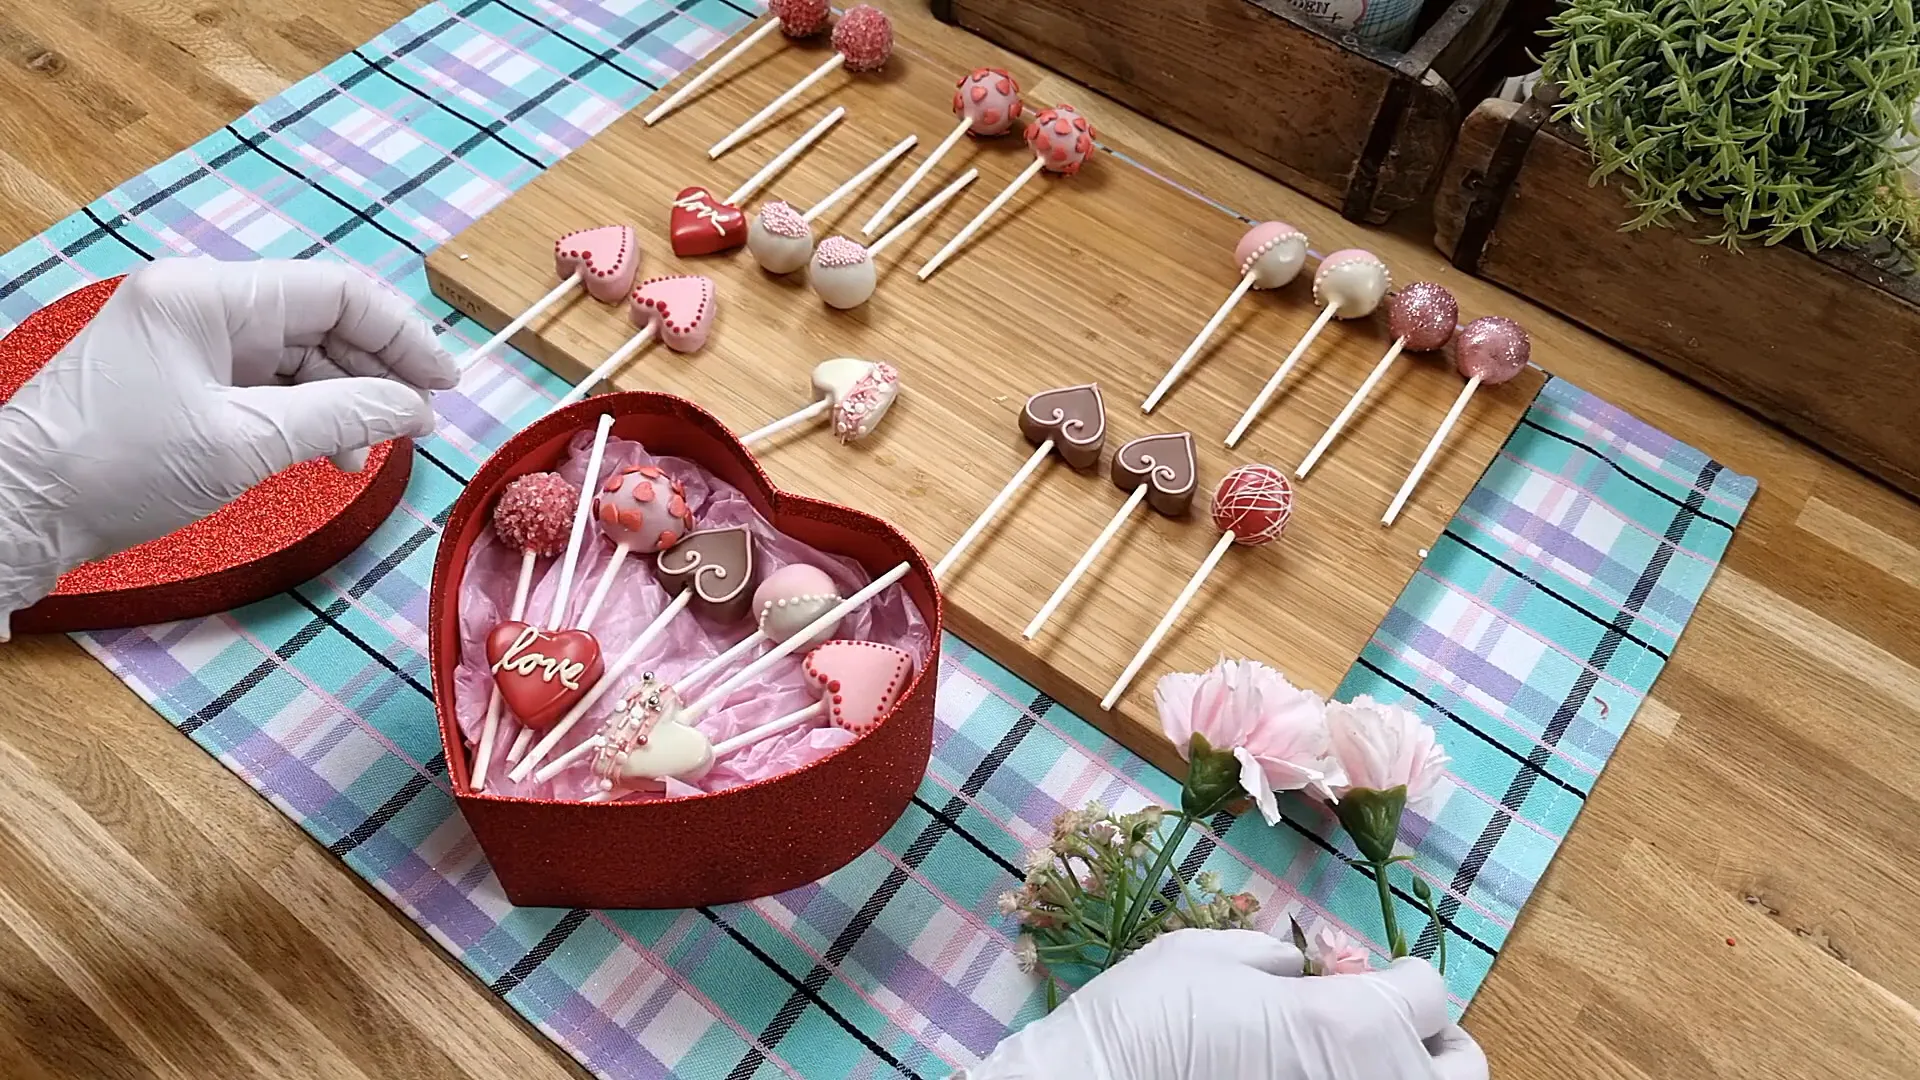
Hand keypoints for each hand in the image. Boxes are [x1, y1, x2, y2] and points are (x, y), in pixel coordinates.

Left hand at [0, 258, 454, 636]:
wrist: (18, 510)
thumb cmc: (117, 470)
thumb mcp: (246, 445)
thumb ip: (342, 417)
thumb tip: (415, 409)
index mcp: (208, 295)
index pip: (337, 292)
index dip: (404, 335)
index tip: (446, 384)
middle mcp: (197, 300)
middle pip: (321, 319)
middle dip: (377, 371)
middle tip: (418, 426)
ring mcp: (185, 335)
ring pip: (297, 353)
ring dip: (343, 399)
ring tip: (366, 453)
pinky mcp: (178, 371)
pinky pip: (264, 378)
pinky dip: (304, 412)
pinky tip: (325, 452)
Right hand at [965, 929, 1486, 1079]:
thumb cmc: (1149, 1017)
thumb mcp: (1210, 956)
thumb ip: (1274, 961)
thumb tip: (1300, 974)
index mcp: (1353, 1024)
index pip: (1429, 996)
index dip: (1409, 978)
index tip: (1390, 975)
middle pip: (1462, 1070)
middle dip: (1439, 1043)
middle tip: (1401, 1031)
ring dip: (1410, 1079)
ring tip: (1370, 1065)